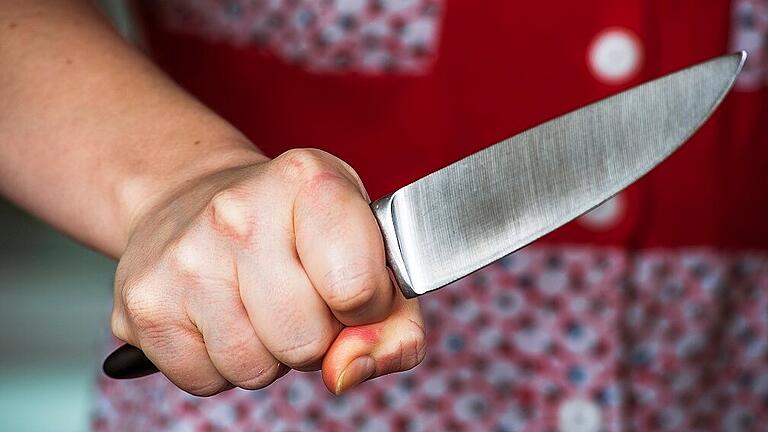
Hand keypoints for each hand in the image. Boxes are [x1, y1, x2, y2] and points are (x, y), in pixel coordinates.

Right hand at [110, 149, 424, 395]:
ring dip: (267, 354)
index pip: (359, 289)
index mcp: (308, 180)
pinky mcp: (144, 302)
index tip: (354, 290)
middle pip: (306, 341)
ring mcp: (185, 258)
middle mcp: (239, 212)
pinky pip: (206, 381)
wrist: (192, 196)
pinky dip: (220, 365)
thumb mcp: (366, 244)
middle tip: (298, 298)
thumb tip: (348, 370)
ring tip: (256, 304)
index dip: (367, 308)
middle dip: (314, 337)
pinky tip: (219, 316)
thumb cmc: (294, 224)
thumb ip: (394, 320)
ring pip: (255, 369)